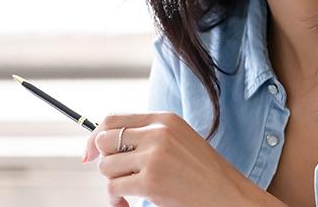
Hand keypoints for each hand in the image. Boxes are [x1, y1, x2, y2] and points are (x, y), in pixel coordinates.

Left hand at [82, 112, 271, 206]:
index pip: (113, 118)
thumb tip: (100, 143)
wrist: (227, 194)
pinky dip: (116, 200)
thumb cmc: (202, 173)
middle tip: (118, 175)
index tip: (90, 153)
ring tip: (130, 191)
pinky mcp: (151, 181)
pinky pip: (114, 188)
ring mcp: (154, 157)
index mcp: (165, 119)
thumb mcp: (179, 141)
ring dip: (113, 182)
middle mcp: (158, 133)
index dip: (95, 136)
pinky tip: (128, 204)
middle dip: (104, 160)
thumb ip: (148, 136)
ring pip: (106, 167)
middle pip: (104, 140)